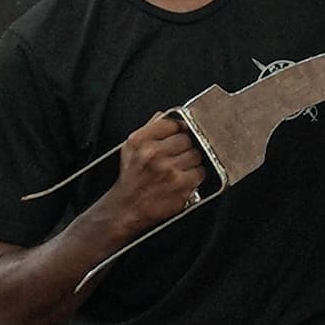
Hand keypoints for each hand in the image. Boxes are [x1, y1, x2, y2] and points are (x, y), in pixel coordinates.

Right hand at [107, 112, 209, 234]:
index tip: (177, 137)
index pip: (172, 124)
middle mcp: (153, 154)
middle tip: (176, 158)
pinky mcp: (180, 185)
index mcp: (140, 141)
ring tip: (179, 169)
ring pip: (195, 155)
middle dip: (184, 148)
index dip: (177, 131)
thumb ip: (149, 129)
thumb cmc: (130, 179)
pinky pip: (200, 172)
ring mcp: (168, 170)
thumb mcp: (130, 148)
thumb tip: (166, 115)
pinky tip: (183, 180)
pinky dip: (195, 177)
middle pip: (187, 139)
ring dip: (191, 163)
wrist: (125, 209)